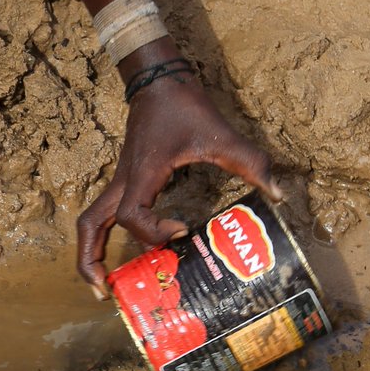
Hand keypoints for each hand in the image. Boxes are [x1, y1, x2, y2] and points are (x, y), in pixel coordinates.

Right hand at [77, 75, 282, 297]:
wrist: (157, 78)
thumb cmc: (183, 105)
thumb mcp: (219, 133)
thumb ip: (250, 162)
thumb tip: (279, 193)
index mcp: (141, 174)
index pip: (132, 215)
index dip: (155, 231)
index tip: (183, 229)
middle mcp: (123, 182)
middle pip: (90, 225)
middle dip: (91, 261)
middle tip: (106, 292)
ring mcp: (120, 181)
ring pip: (91, 221)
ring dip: (91, 252)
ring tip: (104, 284)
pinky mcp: (126, 179)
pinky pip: (107, 214)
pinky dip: (106, 237)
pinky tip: (128, 253)